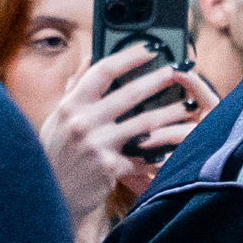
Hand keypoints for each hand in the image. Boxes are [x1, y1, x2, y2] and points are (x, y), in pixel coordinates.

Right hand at [41, 45, 209, 230]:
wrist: (53, 194)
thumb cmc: (57, 152)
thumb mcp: (58, 117)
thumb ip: (76, 88)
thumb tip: (91, 57)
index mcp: (71, 104)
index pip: (102, 71)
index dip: (128, 57)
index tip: (149, 49)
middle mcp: (83, 121)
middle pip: (128, 94)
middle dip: (156, 81)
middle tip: (176, 72)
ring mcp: (98, 144)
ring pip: (144, 124)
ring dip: (170, 114)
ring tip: (188, 107)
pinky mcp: (111, 167)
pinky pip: (143, 156)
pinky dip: (161, 152)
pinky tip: (179, 145)